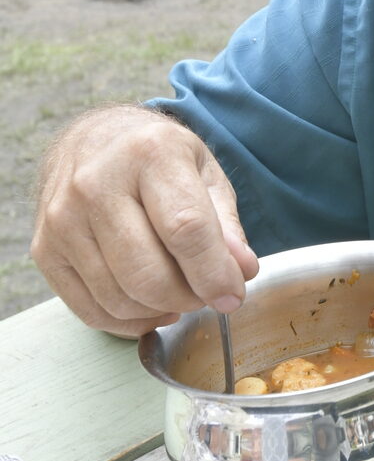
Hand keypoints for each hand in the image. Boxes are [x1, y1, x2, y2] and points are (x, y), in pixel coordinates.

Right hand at [32, 106, 258, 336]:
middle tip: (205, 293)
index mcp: (149, 152)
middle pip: (148, 274)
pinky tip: (150, 305)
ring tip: (179, 293)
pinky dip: (128, 321)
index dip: (214, 273)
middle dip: (188, 297)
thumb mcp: (204, 172)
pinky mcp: (44, 249)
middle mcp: (96, 183)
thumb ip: (226, 225)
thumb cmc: (158, 158)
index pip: (186, 229)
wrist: (94, 140)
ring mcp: (63, 218)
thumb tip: (241, 271)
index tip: (233, 296)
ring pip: (119, 298)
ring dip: (160, 310)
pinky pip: (89, 310)